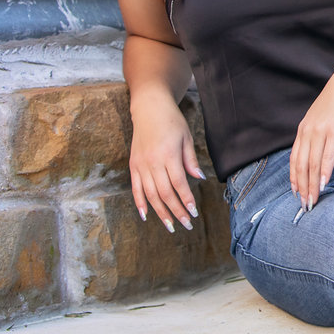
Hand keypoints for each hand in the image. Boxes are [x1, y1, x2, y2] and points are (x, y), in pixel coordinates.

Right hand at [129, 100, 203, 232]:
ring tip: (170, 225)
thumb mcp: (187, 138)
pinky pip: (136, 188)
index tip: (194, 212)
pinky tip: (146, 216)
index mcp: (168, 155)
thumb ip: (191, 160)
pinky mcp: (133, 165)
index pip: (179, 183)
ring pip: (150, 194)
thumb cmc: (172, 122)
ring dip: (160, 212)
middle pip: (164, 193)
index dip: (186, 200)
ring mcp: (140, 165)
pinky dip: (140, 203)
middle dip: (176, 211)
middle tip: (186, 224)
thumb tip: (199, 179)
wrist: (149, 109)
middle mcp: (152, 162)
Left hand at [290, 73, 333, 210]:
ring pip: (312, 164)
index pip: (294, 159)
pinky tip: (325, 184)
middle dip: (302, 188)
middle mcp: (308, 131)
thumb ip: (320, 133)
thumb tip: (322, 150)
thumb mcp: (325, 118)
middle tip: (304, 206)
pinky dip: (325, 171)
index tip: (296, 194)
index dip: (294, 179)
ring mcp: (320, 131)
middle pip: (301, 165)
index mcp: (304, 129)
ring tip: (313, 201)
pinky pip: (327, 155)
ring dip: (312, 185)